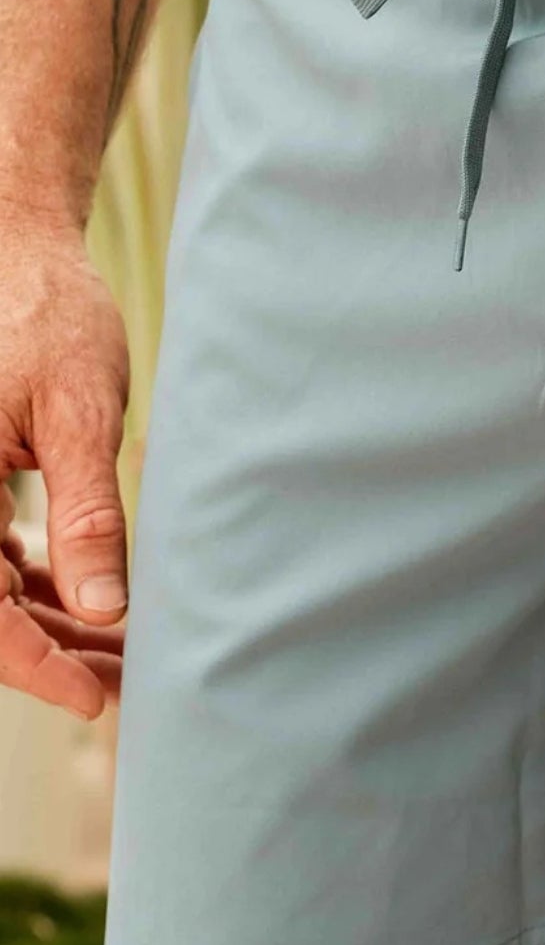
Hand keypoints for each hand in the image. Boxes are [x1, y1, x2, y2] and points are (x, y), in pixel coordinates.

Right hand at [0, 222, 129, 719]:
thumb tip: (104, 609)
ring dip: (50, 632)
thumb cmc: (46, 312)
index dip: (30, 662)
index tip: (92, 697)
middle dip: (49, 657)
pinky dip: (43, 593)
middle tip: (128, 688)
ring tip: (127, 661)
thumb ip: (89, 511)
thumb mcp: (79, 409)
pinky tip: (100, 614)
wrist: (16, 247)